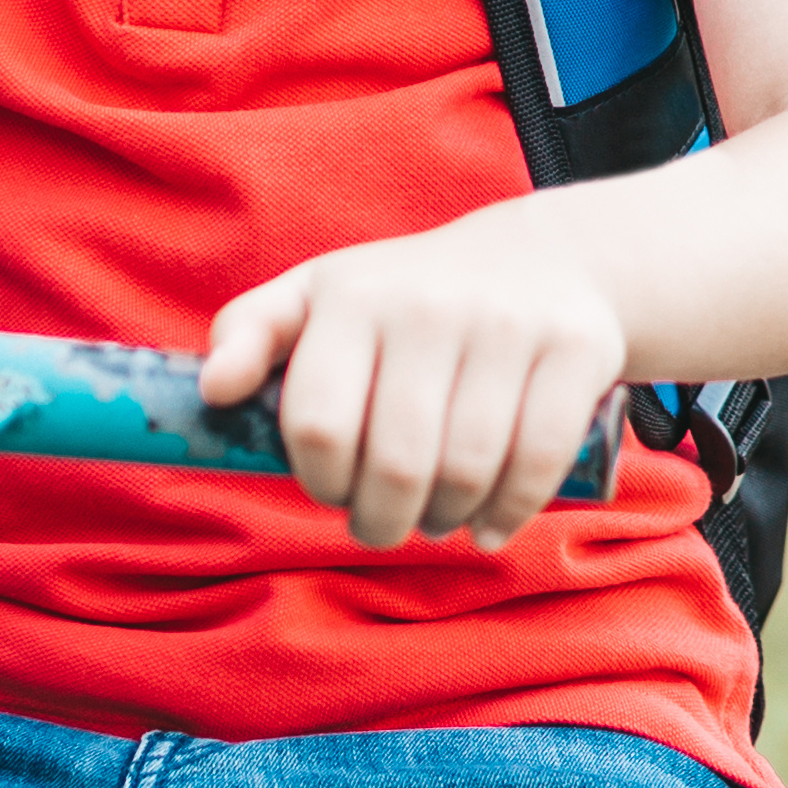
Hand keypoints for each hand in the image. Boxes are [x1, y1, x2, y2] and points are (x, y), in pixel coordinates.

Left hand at [205, 219, 629, 550]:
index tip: (330, 488)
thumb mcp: (320, 297)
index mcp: (353, 295)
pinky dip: (508, 514)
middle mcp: (429, 305)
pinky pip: (537, 462)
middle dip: (380, 519)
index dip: (318, 478)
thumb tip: (212, 388)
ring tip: (434, 522)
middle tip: (381, 525)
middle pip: (396, 462)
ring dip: (444, 521)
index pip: (317, 420)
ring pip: (467, 470)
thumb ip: (249, 334)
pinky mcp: (575, 349)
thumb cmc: (408, 298)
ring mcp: (507, 326)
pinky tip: (486, 527)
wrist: (545, 259)